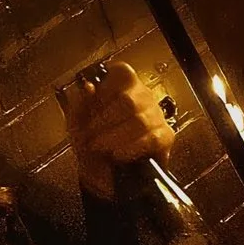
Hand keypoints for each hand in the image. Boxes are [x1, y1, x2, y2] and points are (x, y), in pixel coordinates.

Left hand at [60, 60, 177, 197]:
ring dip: (115, 136)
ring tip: (100, 147)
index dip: (106, 86)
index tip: (92, 102)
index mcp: (122, 86)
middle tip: (91, 135)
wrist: (102, 172)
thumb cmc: (92, 140)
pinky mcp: (165, 136)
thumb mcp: (78, 121)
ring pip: (140, 121)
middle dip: (105, 120)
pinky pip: (152, 139)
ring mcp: (156, 115)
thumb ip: (81, 102)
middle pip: (129, 100)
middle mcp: (142, 96)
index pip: (123, 72)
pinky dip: (132, 148)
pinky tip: (118, 154)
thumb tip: (89, 87)